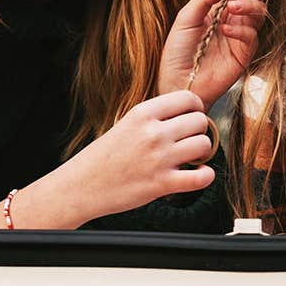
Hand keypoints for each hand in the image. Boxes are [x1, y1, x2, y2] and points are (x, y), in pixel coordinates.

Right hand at [51, 90, 216, 221]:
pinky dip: (206, 176)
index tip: (191, 118)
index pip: (188, 98)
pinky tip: (197, 175)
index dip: (195, 109)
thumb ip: (155, 117)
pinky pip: (202, 177)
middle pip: (200, 121)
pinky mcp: (162, 183)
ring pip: (204, 145)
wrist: (80, 186)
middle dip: (199, 131)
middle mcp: (153, 133)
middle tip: (189, 141)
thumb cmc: (104, 156)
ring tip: (190, 158)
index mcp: (143, 113)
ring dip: (202, 153)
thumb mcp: (127, 124)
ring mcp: (158, 158)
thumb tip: (189, 113)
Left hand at [157, 0, 266, 107]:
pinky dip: (241, 30)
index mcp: (218, 7)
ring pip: (259, 12)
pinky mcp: (244, 54)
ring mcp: (240, 36)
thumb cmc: (177, 52)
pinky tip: (226, 31)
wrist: (177, 82)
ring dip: (248, 5)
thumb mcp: (185, 18)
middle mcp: (233, 19)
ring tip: (231, 9)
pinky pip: (251, 36)